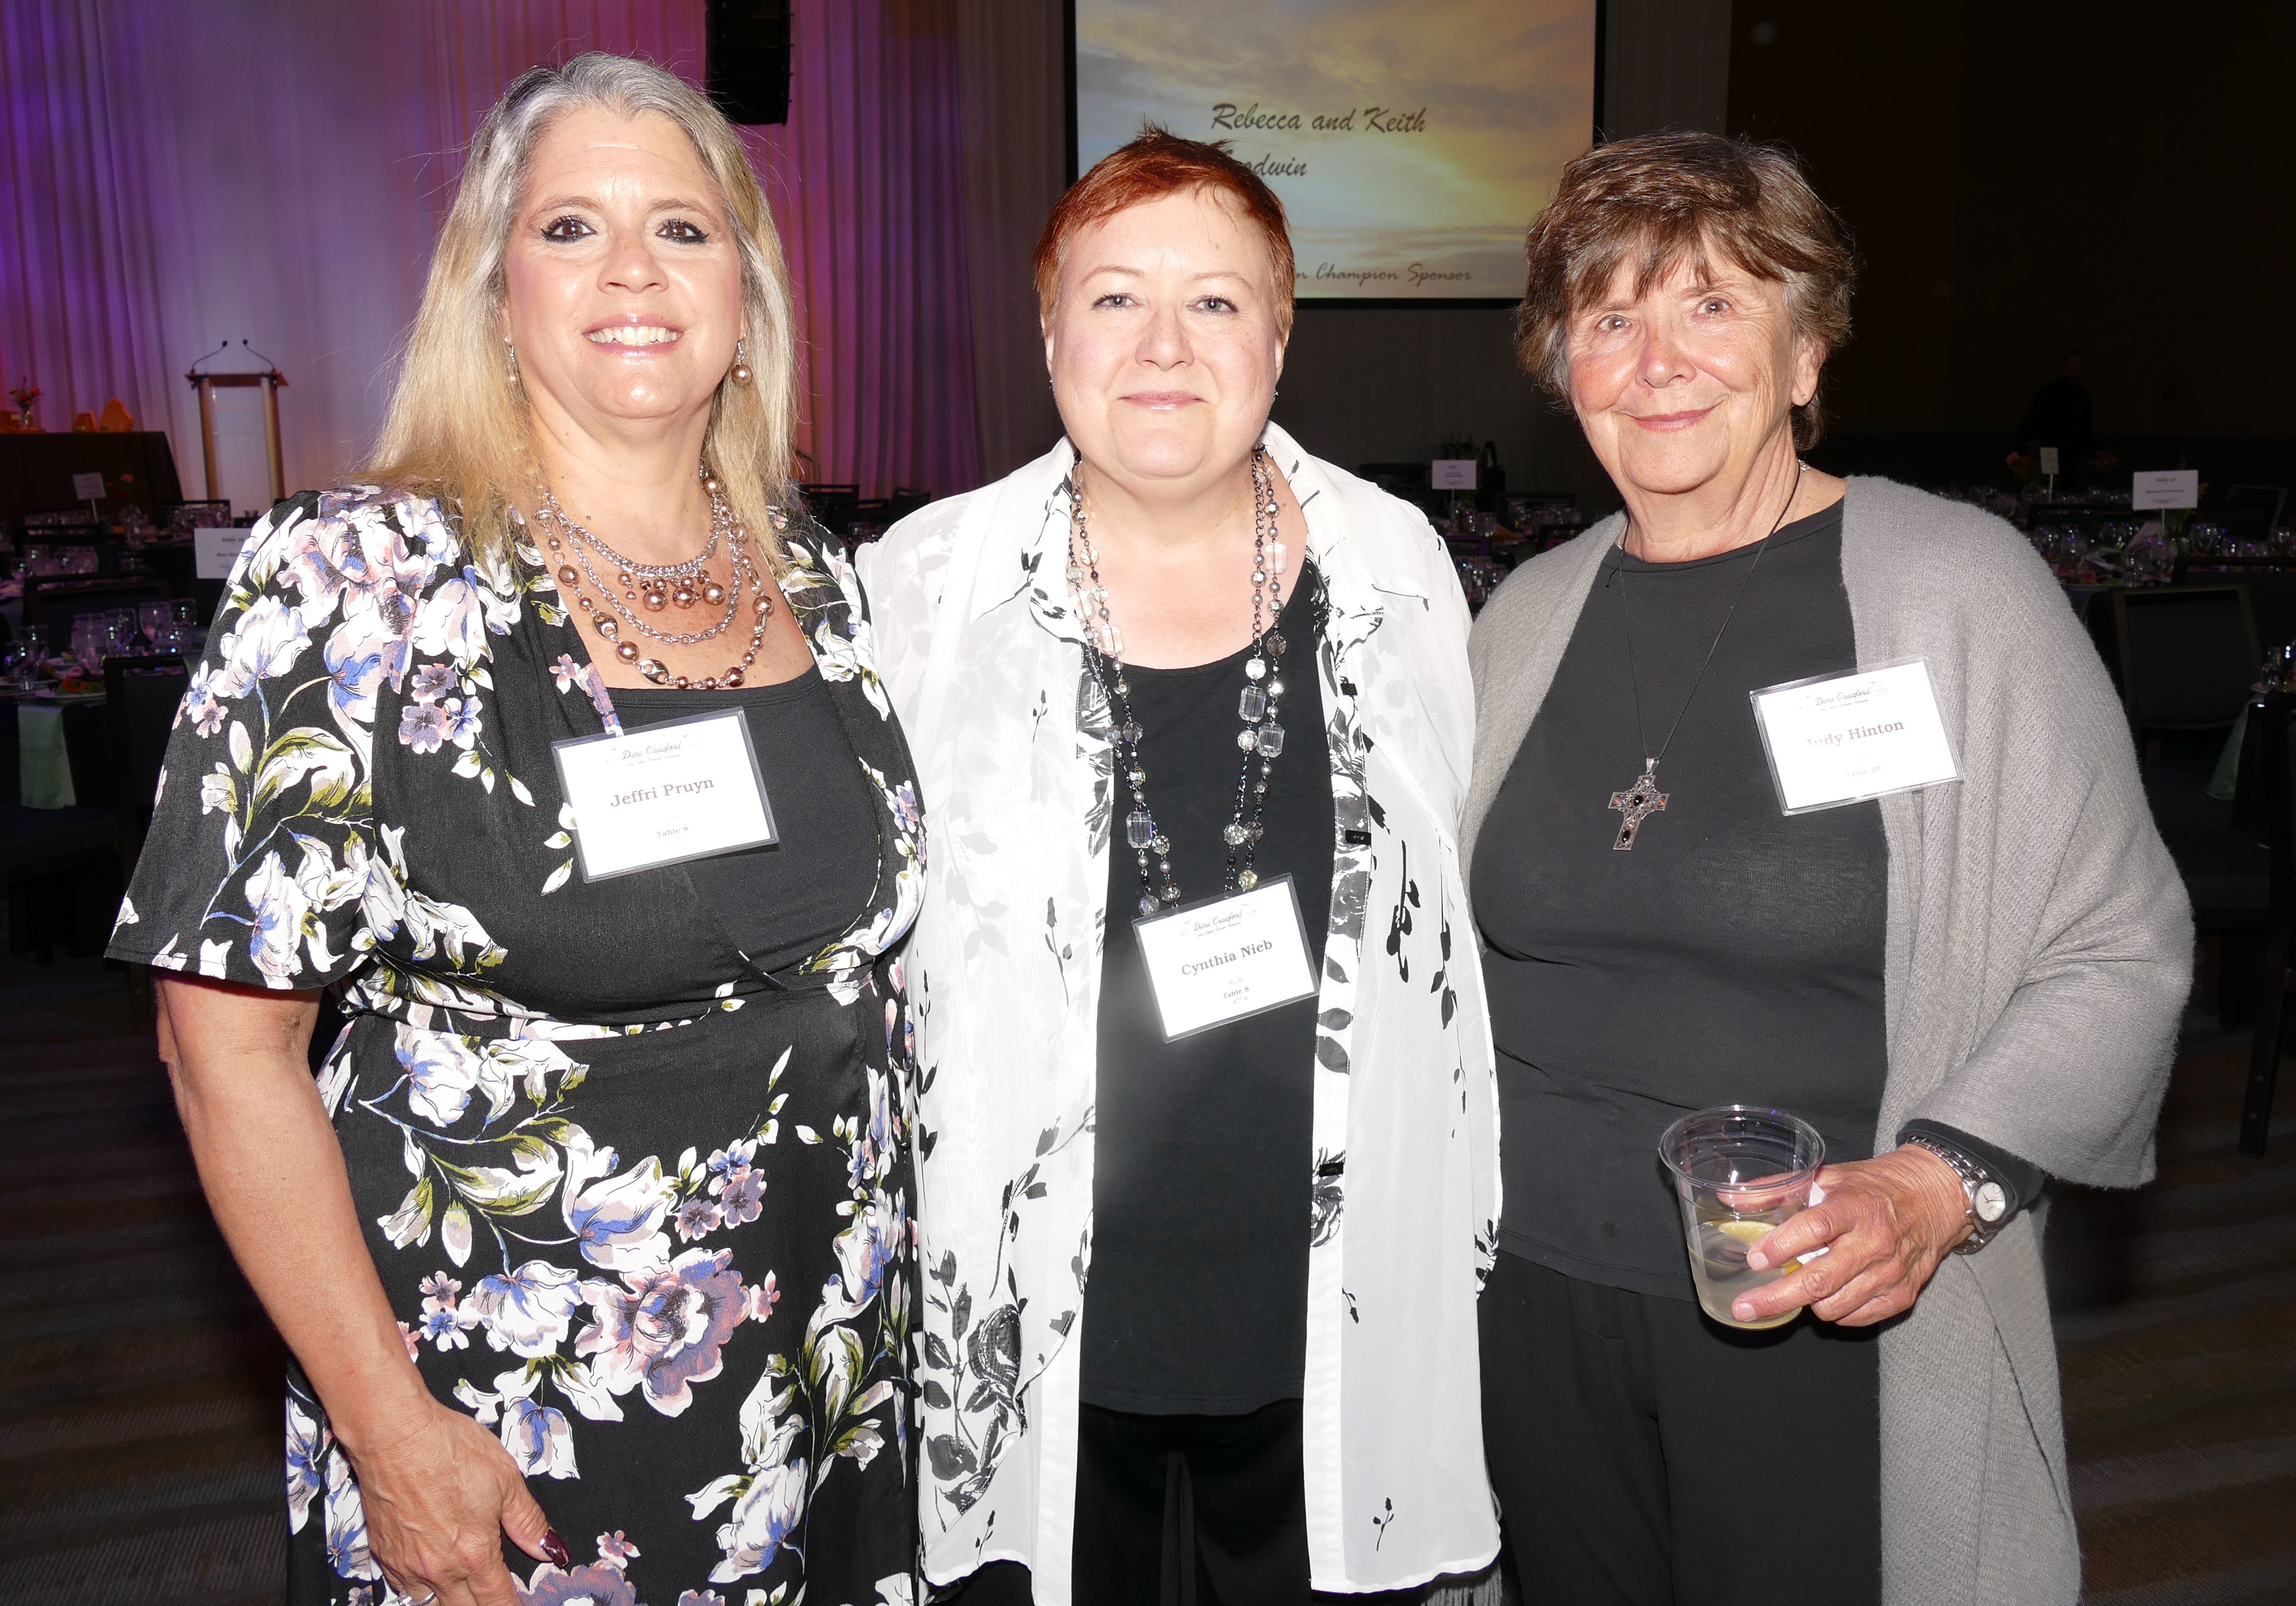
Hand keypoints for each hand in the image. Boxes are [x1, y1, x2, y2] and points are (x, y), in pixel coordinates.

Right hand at [341, 1398, 567, 1605]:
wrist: (394, 1435)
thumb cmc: (449, 1449)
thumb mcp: (506, 1479)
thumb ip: (528, 1521)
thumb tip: (550, 1550)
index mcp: (474, 1553)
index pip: (497, 1601)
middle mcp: (439, 1569)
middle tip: (493, 1595)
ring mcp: (407, 1565)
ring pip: (430, 1602)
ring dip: (449, 1598)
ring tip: (463, 1588)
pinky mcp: (383, 1554)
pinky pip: (403, 1586)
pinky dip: (419, 1586)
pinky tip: (430, 1571)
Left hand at [1732, 1145, 1971, 1327]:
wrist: (1935, 1199)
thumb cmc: (1875, 1187)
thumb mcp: (1829, 1177)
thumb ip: (1780, 1190)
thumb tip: (1732, 1200)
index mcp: (1855, 1206)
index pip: (1815, 1228)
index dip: (1781, 1245)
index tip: (1754, 1258)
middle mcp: (1875, 1243)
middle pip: (1819, 1280)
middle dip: (1776, 1298)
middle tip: (1745, 1307)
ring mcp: (1890, 1273)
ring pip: (1833, 1306)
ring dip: (1807, 1302)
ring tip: (1800, 1285)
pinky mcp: (1902, 1295)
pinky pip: (1856, 1317)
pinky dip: (1837, 1310)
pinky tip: (1832, 1292)